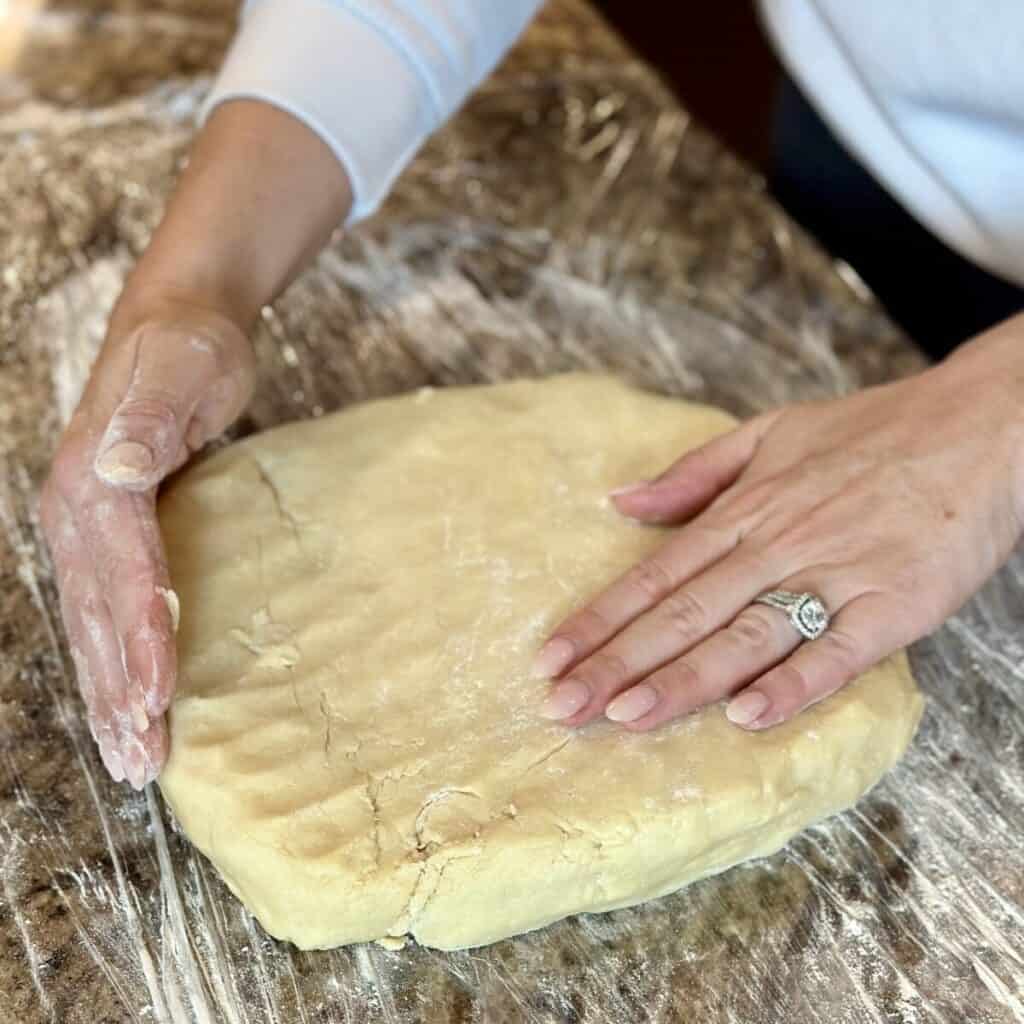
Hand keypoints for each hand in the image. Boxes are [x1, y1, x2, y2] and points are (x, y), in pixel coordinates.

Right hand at [40, 297, 253, 786]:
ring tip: (131, 759)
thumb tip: (111, 463)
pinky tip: (131, 703)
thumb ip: (149, 417)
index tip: (160, 696)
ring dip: (113, 696)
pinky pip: (108, 613)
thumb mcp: (181, 367)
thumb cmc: (188, 350)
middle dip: (120, 693)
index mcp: (92, 482)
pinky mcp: (110, 537)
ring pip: (95, 628)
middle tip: (142, 764)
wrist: (177, 326)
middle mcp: (77, 514)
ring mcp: (87, 530)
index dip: (141, 635)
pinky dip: (118, 663)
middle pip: (99, 618)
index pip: (122, 573)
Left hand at [533, 320, 1023, 731]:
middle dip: (617, 663)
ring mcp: (836, 574)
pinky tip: (746, 716)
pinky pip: (837, 652)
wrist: (983, 423)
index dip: (599, 619)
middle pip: (684, 613)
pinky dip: (792, 684)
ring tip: (625, 717)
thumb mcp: (770, 432)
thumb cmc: (871, 431)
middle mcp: (779, 544)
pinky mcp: (895, 604)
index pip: (655, 574)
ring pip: (745, 635)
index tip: (550, 659)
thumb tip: (620, 502)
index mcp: (746, 510)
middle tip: (562, 707)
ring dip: (683, 679)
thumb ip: (693, 473)